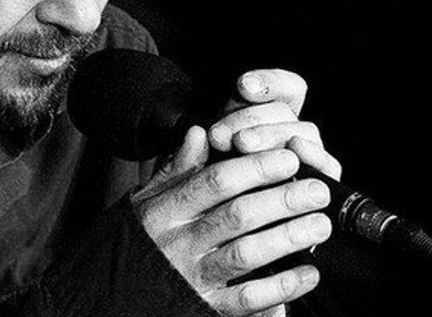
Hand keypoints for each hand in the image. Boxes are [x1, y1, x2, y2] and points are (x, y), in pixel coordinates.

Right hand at [132, 70, 341, 315]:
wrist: (111, 297)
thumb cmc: (138, 243)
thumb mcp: (145, 201)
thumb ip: (177, 169)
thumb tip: (201, 131)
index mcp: (165, 211)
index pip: (215, 182)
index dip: (256, 167)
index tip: (288, 158)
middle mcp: (178, 243)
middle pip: (237, 215)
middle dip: (283, 200)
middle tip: (318, 189)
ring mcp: (192, 278)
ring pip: (246, 254)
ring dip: (289, 238)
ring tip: (320, 225)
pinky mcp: (206, 309)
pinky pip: (247, 299)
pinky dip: (282, 287)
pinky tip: (308, 273)